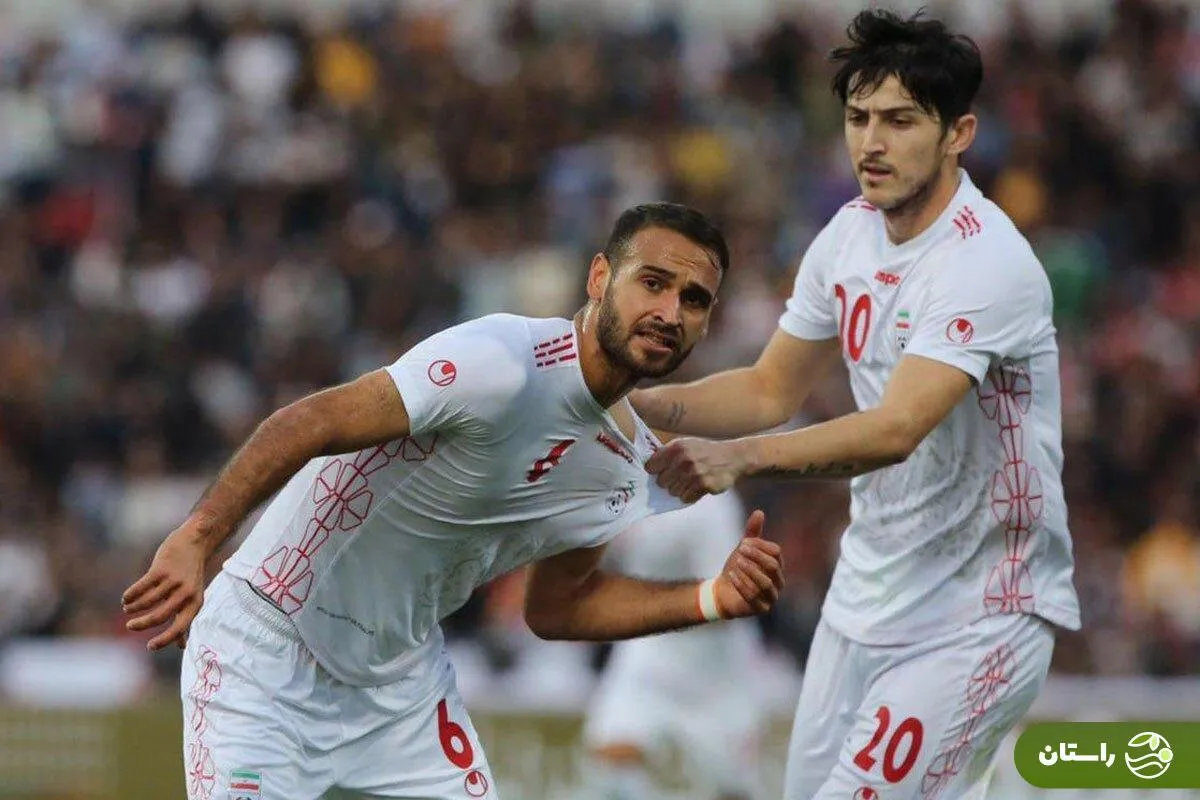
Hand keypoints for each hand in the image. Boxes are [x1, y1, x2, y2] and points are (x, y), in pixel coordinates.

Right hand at [122, 519, 210, 650]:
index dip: (164, 640)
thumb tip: (181, 646)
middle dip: (141, 624)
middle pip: (159, 617)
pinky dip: (130, 595)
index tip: (150, 647)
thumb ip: (185, 620)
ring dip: (134, 607)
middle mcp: (185, 593)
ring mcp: (174, 581)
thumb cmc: (190, 575)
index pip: (179, 628)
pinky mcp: (161, 569)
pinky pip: (141, 587)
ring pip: (147, 601)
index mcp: (194, 603)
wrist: (195, 543)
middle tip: (130, 626)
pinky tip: (126, 597)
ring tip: (128, 608)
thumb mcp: (193, 597)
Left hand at [645, 437, 748, 501]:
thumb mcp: (687, 444)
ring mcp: (694, 473)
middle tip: (679, 478)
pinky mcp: (704, 485)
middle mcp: (684, 459)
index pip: (651, 466)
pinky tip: (697, 487)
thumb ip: (669, 453)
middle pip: (661, 482)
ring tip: (690, 481)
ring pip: (673, 492)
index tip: (660, 472)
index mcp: (677, 447)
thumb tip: (648, 466)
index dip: (655, 471)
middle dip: (668, 482)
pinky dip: (690, 496)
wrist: (734, 457)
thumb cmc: (707, 452)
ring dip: (680, 490)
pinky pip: (686, 498)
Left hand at [713, 510, 783, 617]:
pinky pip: (753, 596)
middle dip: (756, 556)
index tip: (743, 542)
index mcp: (777, 566)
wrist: (723, 592)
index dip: (760, 545)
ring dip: (749, 570)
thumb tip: (759, 512)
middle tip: (740, 550)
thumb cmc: (737, 569)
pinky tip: (731, 575)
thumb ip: (752, 533)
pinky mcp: (761, 609)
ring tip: (736, 562)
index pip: (776, 552)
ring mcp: (771, 597)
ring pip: (765, 582)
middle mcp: (778, 582)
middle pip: (773, 566)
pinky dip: (741, 584)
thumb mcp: (743, 550)